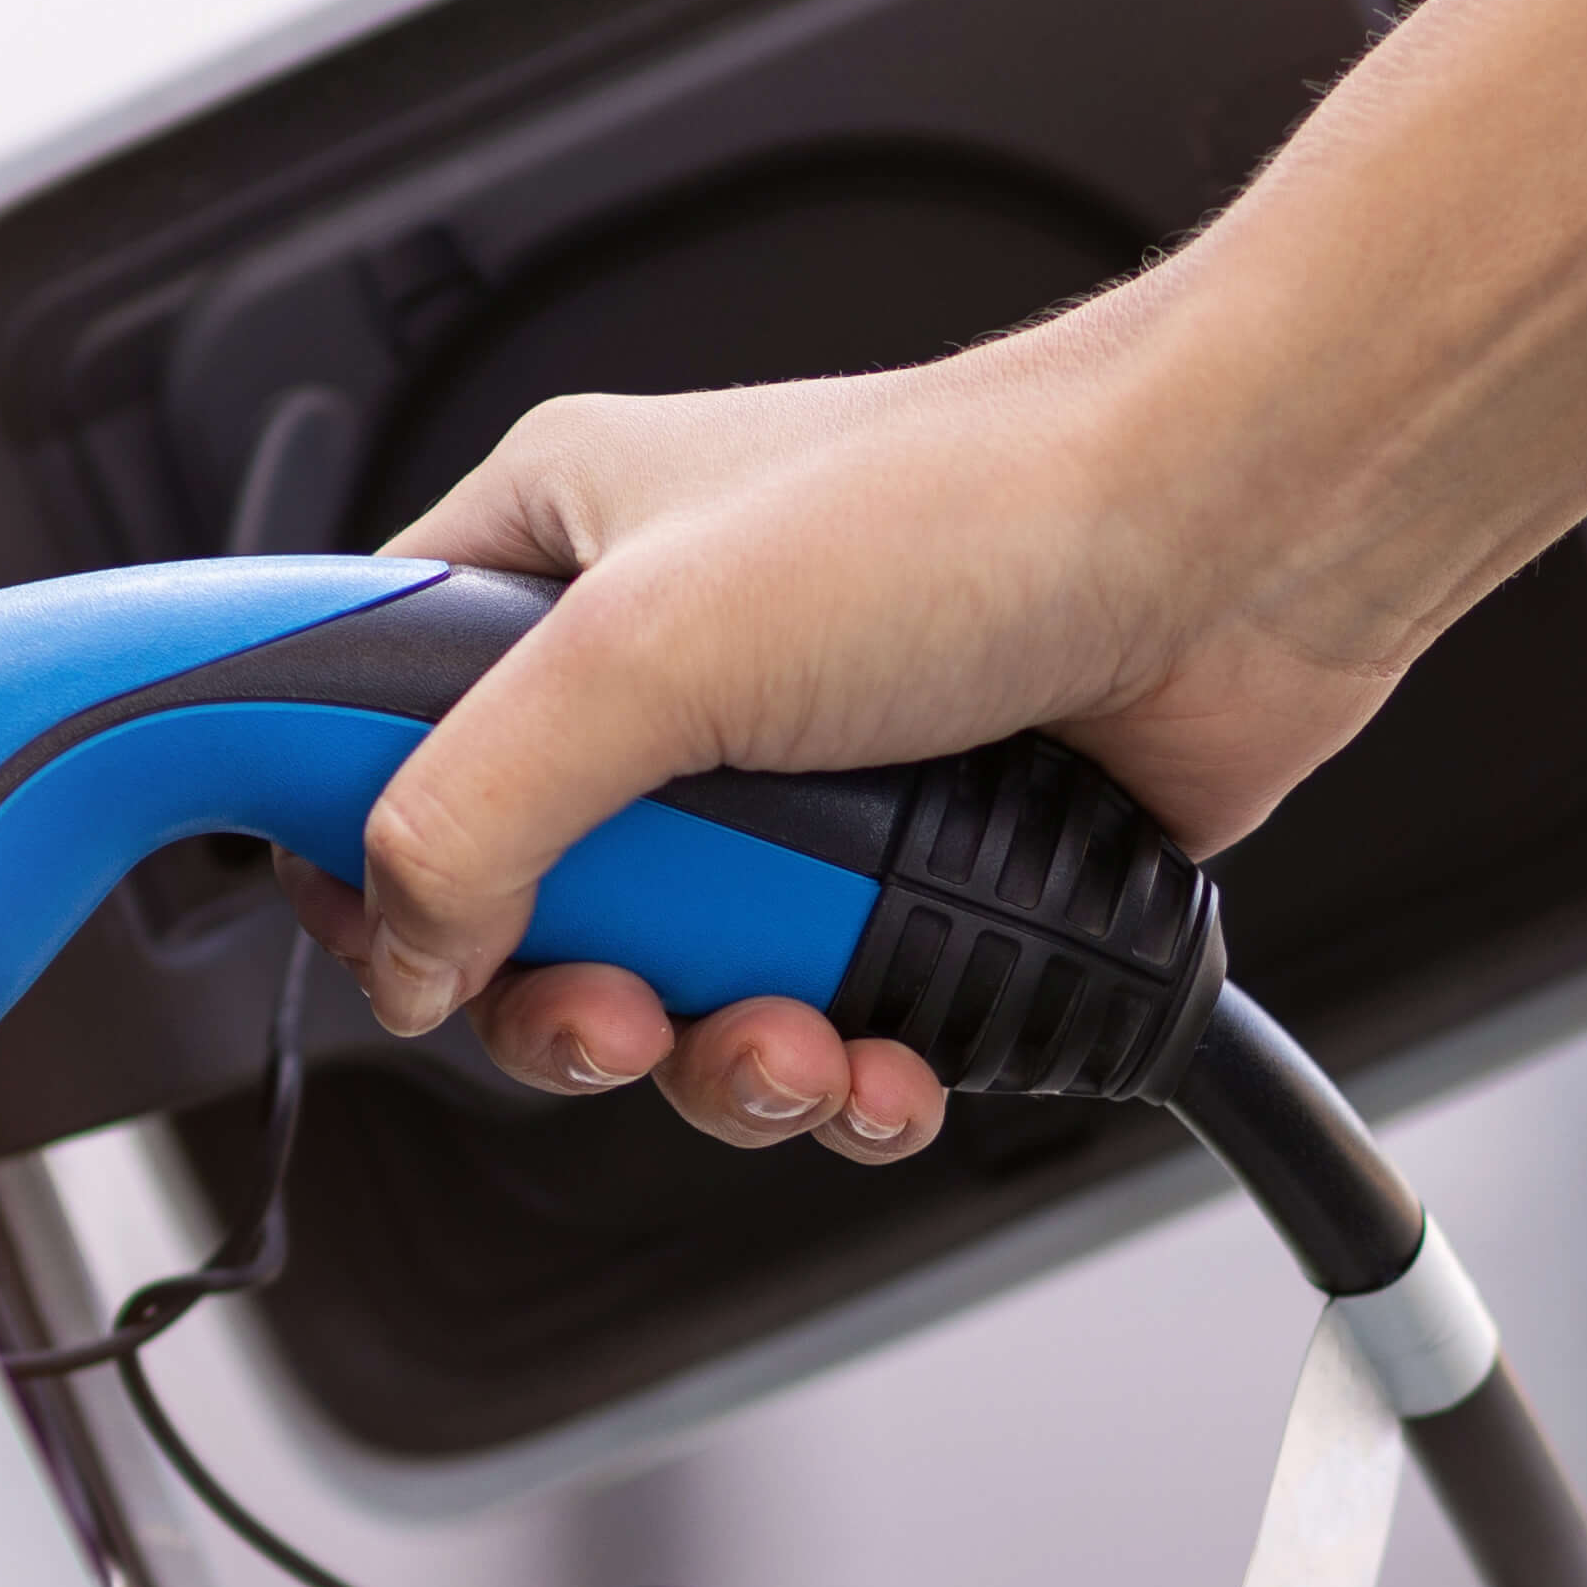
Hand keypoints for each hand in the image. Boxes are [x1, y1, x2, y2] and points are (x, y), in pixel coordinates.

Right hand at [285, 271, 1421, 1160]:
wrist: (1241, 546)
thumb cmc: (980, 505)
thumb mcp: (652, 647)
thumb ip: (477, 805)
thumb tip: (408, 952)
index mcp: (553, 555)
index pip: (355, 720)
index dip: (345, 844)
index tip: (375, 944)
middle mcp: (665, 670)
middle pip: (518, 910)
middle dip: (572, 1008)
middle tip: (619, 1019)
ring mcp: (796, 786)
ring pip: (674, 997)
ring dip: (722, 1065)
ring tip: (794, 1042)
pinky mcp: (914, 877)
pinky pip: (822, 1033)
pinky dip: (844, 1081)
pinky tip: (890, 1066)